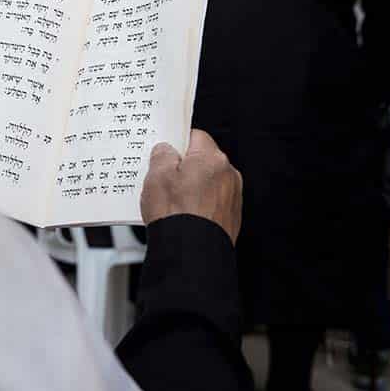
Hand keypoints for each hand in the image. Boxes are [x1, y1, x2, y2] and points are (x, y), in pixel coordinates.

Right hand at [140, 129, 241, 243]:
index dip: (177, 141)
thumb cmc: (176, 216)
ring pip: (207, 183)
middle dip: (183, 167)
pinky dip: (199, 206)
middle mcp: (228, 175)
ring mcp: (232, 198)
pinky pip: (212, 203)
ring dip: (192, 188)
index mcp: (212, 158)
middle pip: (202, 161)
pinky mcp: (231, 218)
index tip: (165, 149)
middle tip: (162, 178)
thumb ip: (162, 155)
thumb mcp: (157, 176)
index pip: (195, 136)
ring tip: (170, 202)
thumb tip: (166, 151)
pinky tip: (182, 216)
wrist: (191, 254)